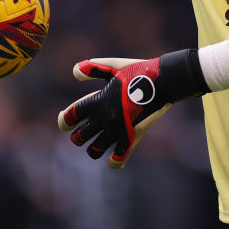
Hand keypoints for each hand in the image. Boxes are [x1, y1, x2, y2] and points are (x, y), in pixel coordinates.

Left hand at [58, 50, 208, 167]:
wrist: (164, 81)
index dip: (64, 120)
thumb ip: (93, 68)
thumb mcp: (114, 66)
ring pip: (96, 150)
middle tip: (81, 134)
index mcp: (98, 101)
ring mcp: (119, 129)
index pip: (71, 116)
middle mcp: (105, 117)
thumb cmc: (138, 70)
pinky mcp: (133, 137)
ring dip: (93, 149)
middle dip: (78, 137)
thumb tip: (74, 72)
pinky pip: (119, 158)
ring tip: (96, 145)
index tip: (65, 121)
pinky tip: (112, 160)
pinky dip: (114, 162)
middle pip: (80, 137)